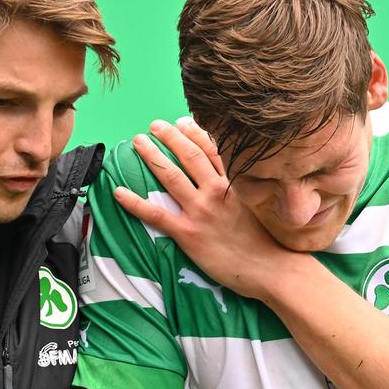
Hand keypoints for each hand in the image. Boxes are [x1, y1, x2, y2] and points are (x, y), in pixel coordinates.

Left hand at [114, 118, 296, 299]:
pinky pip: (155, 215)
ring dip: (151, 156)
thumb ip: (241, 188)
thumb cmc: (265, 242)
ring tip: (138, 142)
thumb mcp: (257, 206)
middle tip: (154, 126)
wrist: (270, 268)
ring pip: (170, 176)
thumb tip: (228, 175)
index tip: (182, 121)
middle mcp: (216, 192)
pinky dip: (134, 202)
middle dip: (169, 136)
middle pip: (188, 156)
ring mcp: (201, 212)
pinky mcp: (188, 234)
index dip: (194, 132)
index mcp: (234, 184)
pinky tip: (118, 192)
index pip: (212, 149)